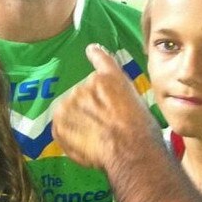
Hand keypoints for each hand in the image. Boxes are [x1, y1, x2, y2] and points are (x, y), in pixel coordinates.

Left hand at [52, 44, 160, 170]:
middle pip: (85, 94)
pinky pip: (62, 127)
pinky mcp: (60, 120)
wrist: (130, 150)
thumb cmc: (142, 132)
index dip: (95, 54)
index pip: (100, 58)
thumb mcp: (137, 103)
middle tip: (106, 126)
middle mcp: (87, 84)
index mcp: (110, 78)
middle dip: (91, 107)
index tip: (91, 50)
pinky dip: (70, 135)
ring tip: (98, 138)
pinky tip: (85, 144)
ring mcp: (71, 101)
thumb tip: (110, 100)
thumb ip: (119, 94)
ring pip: (72, 110)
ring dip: (80, 121)